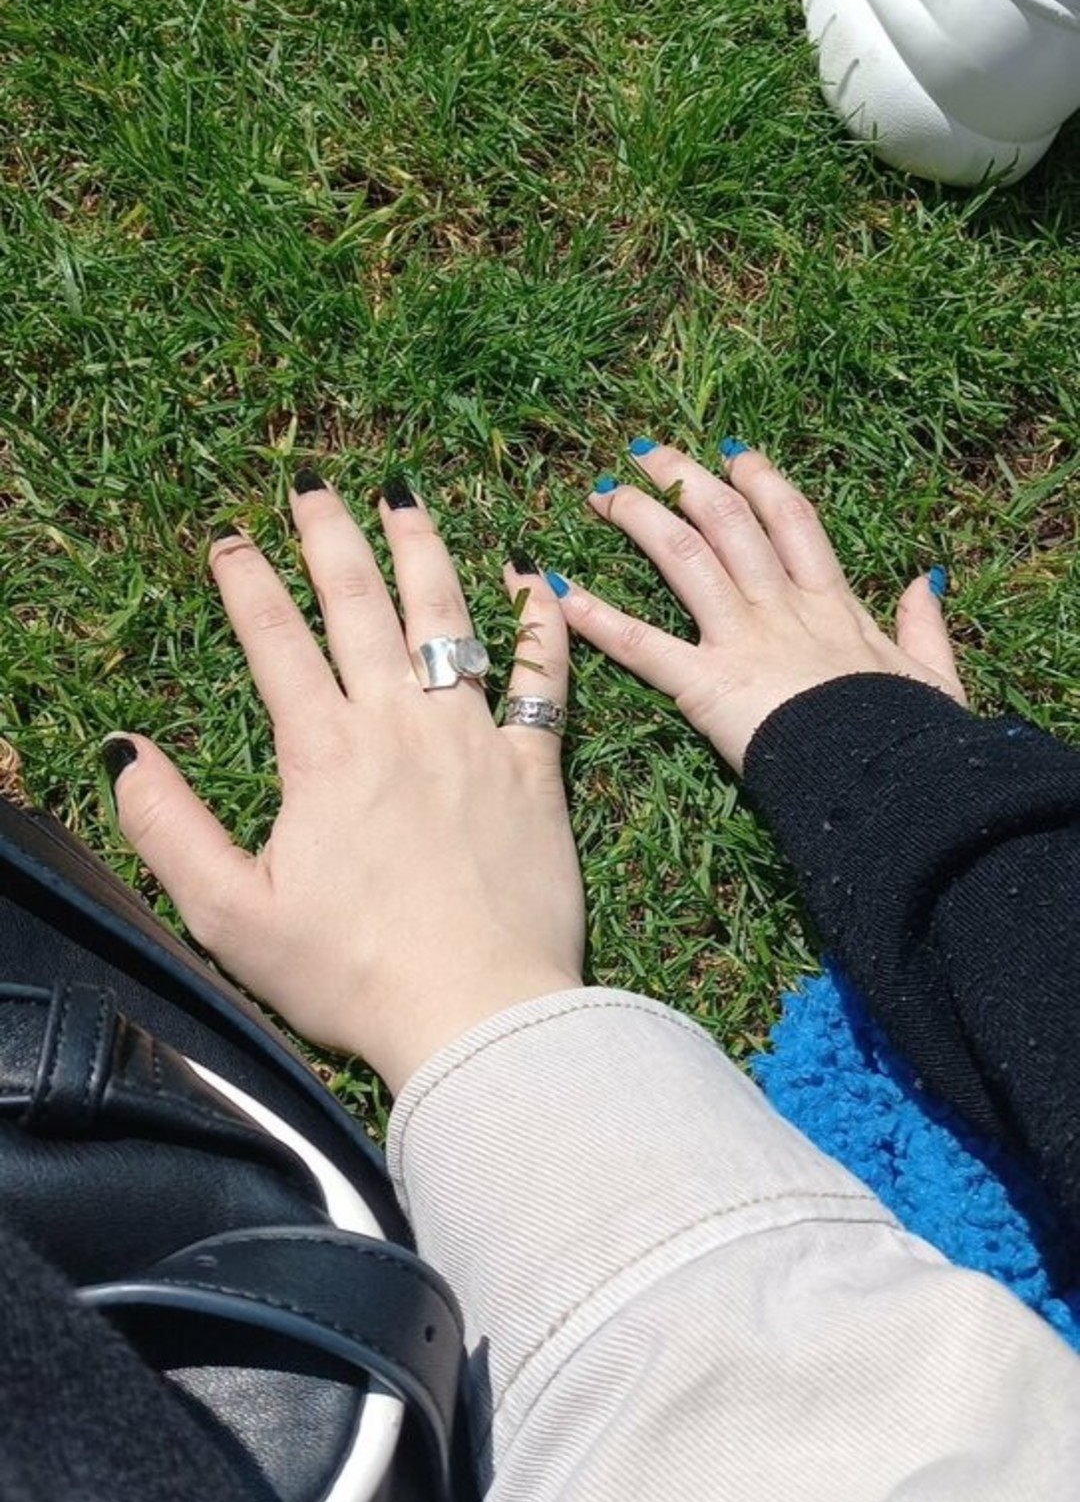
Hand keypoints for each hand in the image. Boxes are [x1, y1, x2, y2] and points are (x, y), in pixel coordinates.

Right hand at [106, 475, 584, 1093]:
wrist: (478, 1015)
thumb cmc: (351, 975)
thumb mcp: (230, 914)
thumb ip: (169, 827)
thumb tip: (122, 751)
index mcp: (324, 754)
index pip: (276, 641)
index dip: (246, 583)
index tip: (227, 539)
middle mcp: (399, 725)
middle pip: (360, 605)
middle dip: (330, 537)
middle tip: (315, 487)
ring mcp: (475, 741)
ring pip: (448, 618)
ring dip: (424, 549)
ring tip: (406, 498)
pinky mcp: (536, 772)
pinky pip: (542, 679)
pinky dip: (538, 624)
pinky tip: (532, 580)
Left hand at [553, 441, 965, 773]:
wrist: (892, 781)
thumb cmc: (914, 740)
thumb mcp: (934, 678)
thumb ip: (925, 626)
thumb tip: (925, 581)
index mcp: (833, 607)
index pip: (792, 522)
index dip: (761, 481)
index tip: (733, 452)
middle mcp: (781, 608)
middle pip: (727, 521)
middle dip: (684, 479)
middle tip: (646, 453)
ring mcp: (742, 640)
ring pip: (683, 557)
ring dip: (640, 517)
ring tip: (603, 492)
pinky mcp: (705, 685)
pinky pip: (639, 643)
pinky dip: (593, 614)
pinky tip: (554, 587)